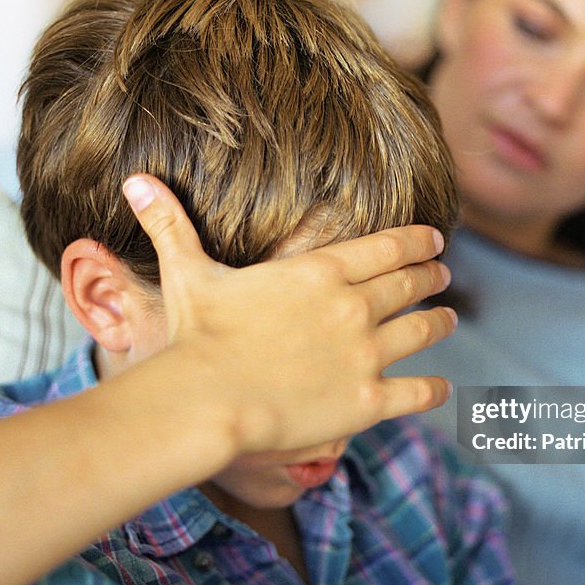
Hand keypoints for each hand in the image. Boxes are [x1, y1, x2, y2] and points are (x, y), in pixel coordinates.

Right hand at [121, 175, 456, 452]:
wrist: (207, 400)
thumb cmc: (198, 335)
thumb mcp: (188, 273)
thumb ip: (170, 225)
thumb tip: (133, 181)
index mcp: (322, 271)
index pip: (389, 246)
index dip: (418, 241)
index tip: (435, 239)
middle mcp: (355, 307)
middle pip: (409, 284)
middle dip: (431, 276)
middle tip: (444, 275)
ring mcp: (366, 355)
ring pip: (422, 331)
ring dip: (440, 322)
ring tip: (450, 319)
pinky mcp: (368, 402)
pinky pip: (417, 392)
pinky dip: (434, 390)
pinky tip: (442, 389)